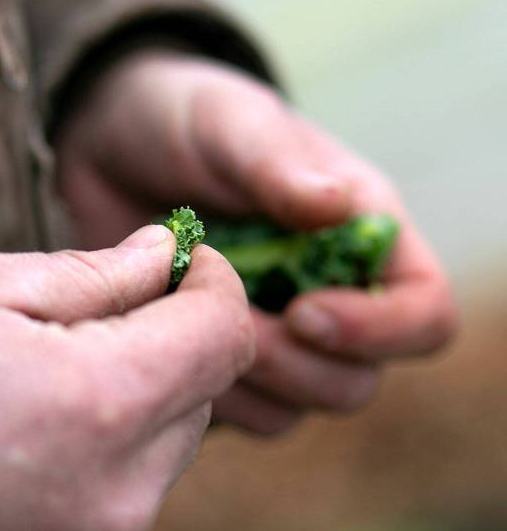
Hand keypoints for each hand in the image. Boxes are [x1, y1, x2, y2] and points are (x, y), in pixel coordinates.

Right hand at [0, 226, 251, 530]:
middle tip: (69, 348)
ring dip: (111, 449)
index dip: (213, 289)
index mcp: (101, 400)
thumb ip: (91, 274)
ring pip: (148, 487)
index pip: (223, 336)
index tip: (186, 272)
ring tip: (11, 433)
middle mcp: (114, 503)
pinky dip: (76, 519)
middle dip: (152, 366)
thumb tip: (166, 256)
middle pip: (190, 414)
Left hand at [55, 50, 457, 435]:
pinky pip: (232, 411)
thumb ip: (275, 164)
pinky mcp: (216, 355)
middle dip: (297, 366)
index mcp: (361, 235)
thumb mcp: (227, 123)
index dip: (379, 330)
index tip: (302, 312)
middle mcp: (328, 294)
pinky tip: (157, 339)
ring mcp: (271, 333)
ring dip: (246, 383)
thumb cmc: (184, 120)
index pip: (422, 312)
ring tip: (183, 324)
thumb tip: (338, 207)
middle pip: (356, 379)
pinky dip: (204, 392)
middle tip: (229, 324)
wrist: (108, 146)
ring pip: (295, 407)